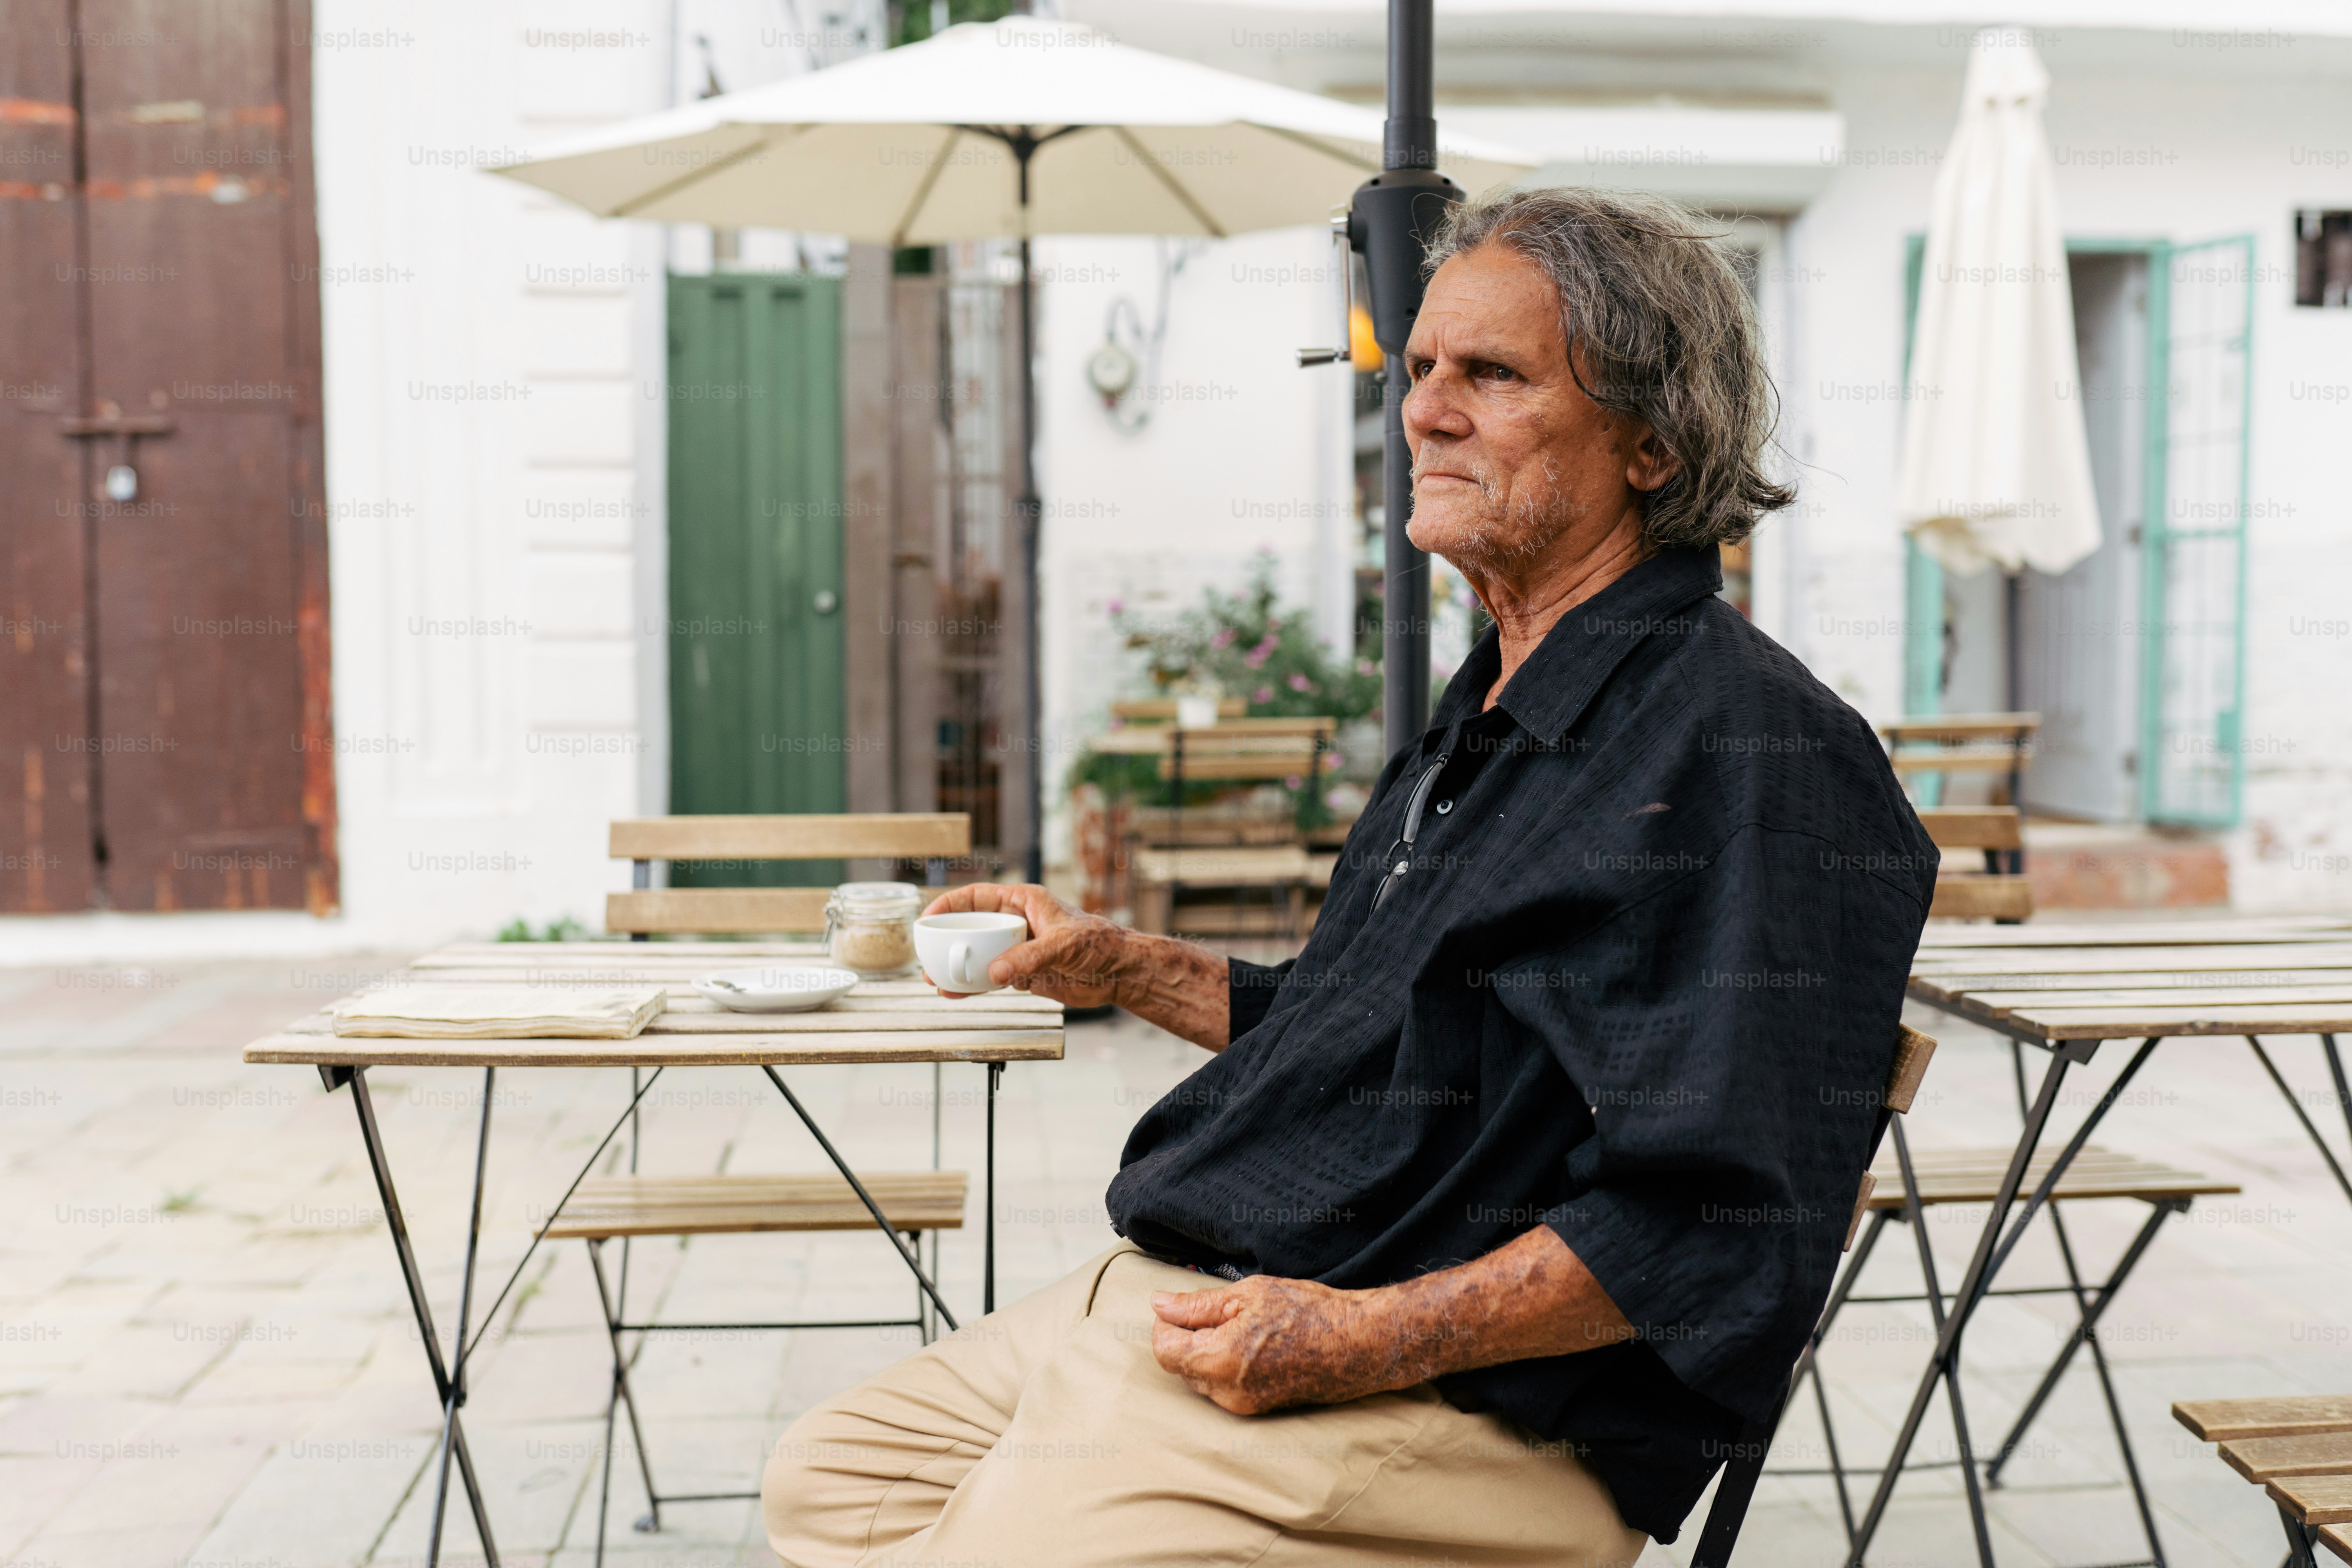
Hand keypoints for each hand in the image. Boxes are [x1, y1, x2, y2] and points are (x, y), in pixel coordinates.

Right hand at [920, 883, 1135, 1005]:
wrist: (1119, 972)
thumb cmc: (1098, 944)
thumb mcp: (1063, 945)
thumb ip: (1028, 958)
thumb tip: (995, 972)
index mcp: (1023, 902)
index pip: (977, 896)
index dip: (950, 904)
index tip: (929, 918)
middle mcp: (1015, 923)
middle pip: (971, 927)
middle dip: (946, 940)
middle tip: (926, 955)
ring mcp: (1016, 948)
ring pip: (976, 954)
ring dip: (955, 965)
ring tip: (933, 979)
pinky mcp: (1021, 973)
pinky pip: (990, 977)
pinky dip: (972, 984)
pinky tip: (956, 992)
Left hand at [1149, 1275, 1416, 1414]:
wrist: (1358, 1344)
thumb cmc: (1309, 1312)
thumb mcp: (1249, 1294)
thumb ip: (1198, 1304)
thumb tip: (1159, 1304)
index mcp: (1219, 1359)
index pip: (1164, 1349)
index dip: (1166, 1322)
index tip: (1182, 1305)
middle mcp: (1226, 1392)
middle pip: (1179, 1365)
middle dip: (1186, 1337)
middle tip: (1214, 1310)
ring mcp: (1243, 1405)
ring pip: (1200, 1378)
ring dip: (1205, 1352)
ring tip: (1238, 1325)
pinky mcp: (1258, 1408)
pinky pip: (1222, 1388)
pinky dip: (1224, 1365)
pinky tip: (1252, 1344)